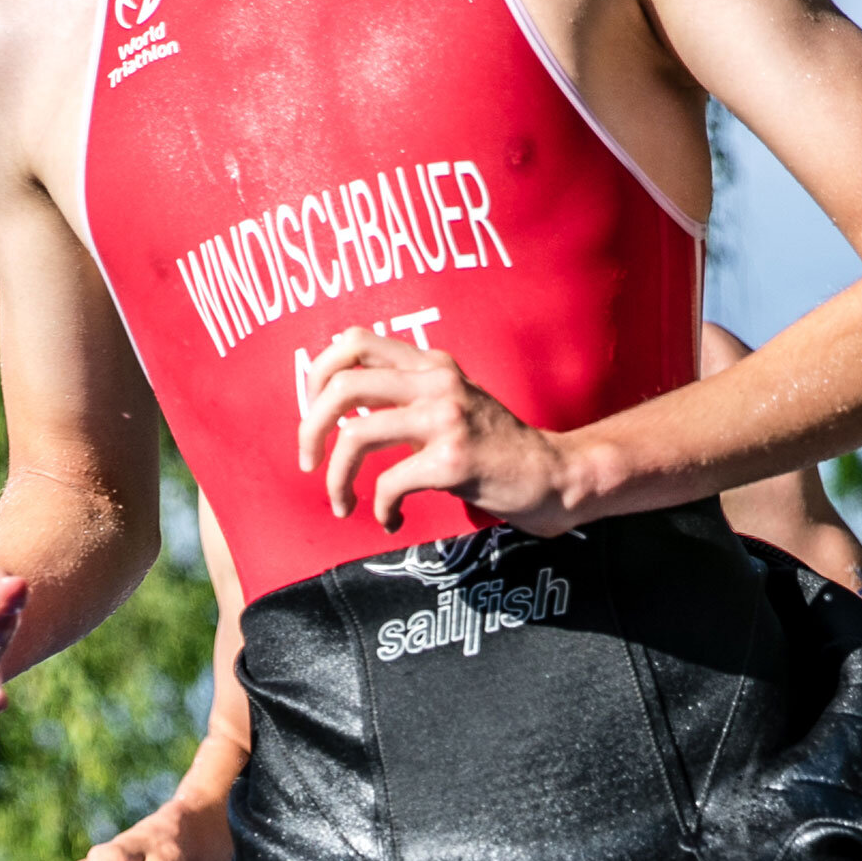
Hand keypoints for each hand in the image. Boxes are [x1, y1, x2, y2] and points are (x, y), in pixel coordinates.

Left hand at [296, 331, 579, 533]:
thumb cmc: (494, 447)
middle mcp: (437, 381)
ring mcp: (446, 419)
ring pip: (356, 436)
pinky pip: (389, 483)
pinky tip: (392, 520)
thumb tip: (338, 405)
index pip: (354, 341)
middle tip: (309, 463)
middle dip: (311, 429)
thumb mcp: (453, 402)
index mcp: (431, 364)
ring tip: (342, 504)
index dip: (317, 373)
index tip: (314, 413)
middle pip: (342, 387)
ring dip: (337, 479)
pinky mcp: (454, 460)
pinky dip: (380, 508)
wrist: (553, 475)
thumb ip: (409, 393)